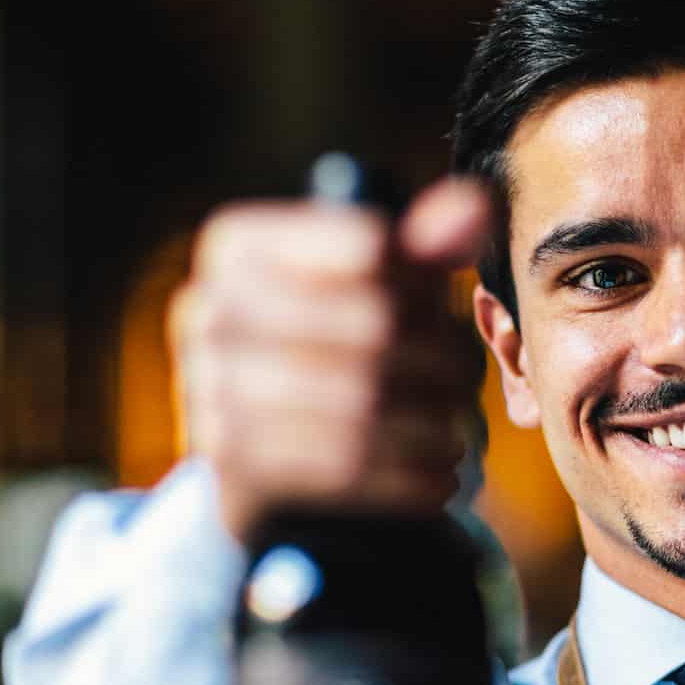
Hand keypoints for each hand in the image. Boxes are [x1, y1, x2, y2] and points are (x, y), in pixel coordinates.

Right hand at [169, 175, 492, 541]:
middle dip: (439, 362)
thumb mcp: (372, 287)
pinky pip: (340, 468)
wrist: (259, 449)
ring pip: (361, 404)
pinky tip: (437, 478)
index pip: (368, 249)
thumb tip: (475, 206)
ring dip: (430, 426)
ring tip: (457, 434)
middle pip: (372, 327)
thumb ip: (424, 244)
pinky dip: (404, 477)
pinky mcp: (228, 462)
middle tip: (468, 386)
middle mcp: (209, 310)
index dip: (428, 286)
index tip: (446, 316)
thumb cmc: (330, 344)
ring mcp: (209, 390)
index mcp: (239, 247)